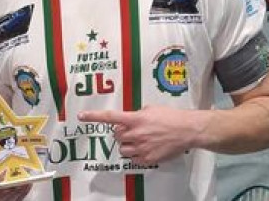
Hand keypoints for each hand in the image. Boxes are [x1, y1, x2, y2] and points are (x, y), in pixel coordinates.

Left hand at [79, 106, 205, 165]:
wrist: (187, 130)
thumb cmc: (170, 117)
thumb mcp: (150, 109)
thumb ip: (137, 114)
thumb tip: (130, 119)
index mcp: (135, 119)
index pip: (110, 117)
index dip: (94, 116)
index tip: (81, 116)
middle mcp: (135, 134)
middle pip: (116, 136)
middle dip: (122, 133)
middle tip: (133, 130)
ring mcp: (141, 148)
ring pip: (123, 149)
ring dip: (128, 145)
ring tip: (141, 140)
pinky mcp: (148, 159)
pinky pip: (134, 159)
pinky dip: (137, 154)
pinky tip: (148, 148)